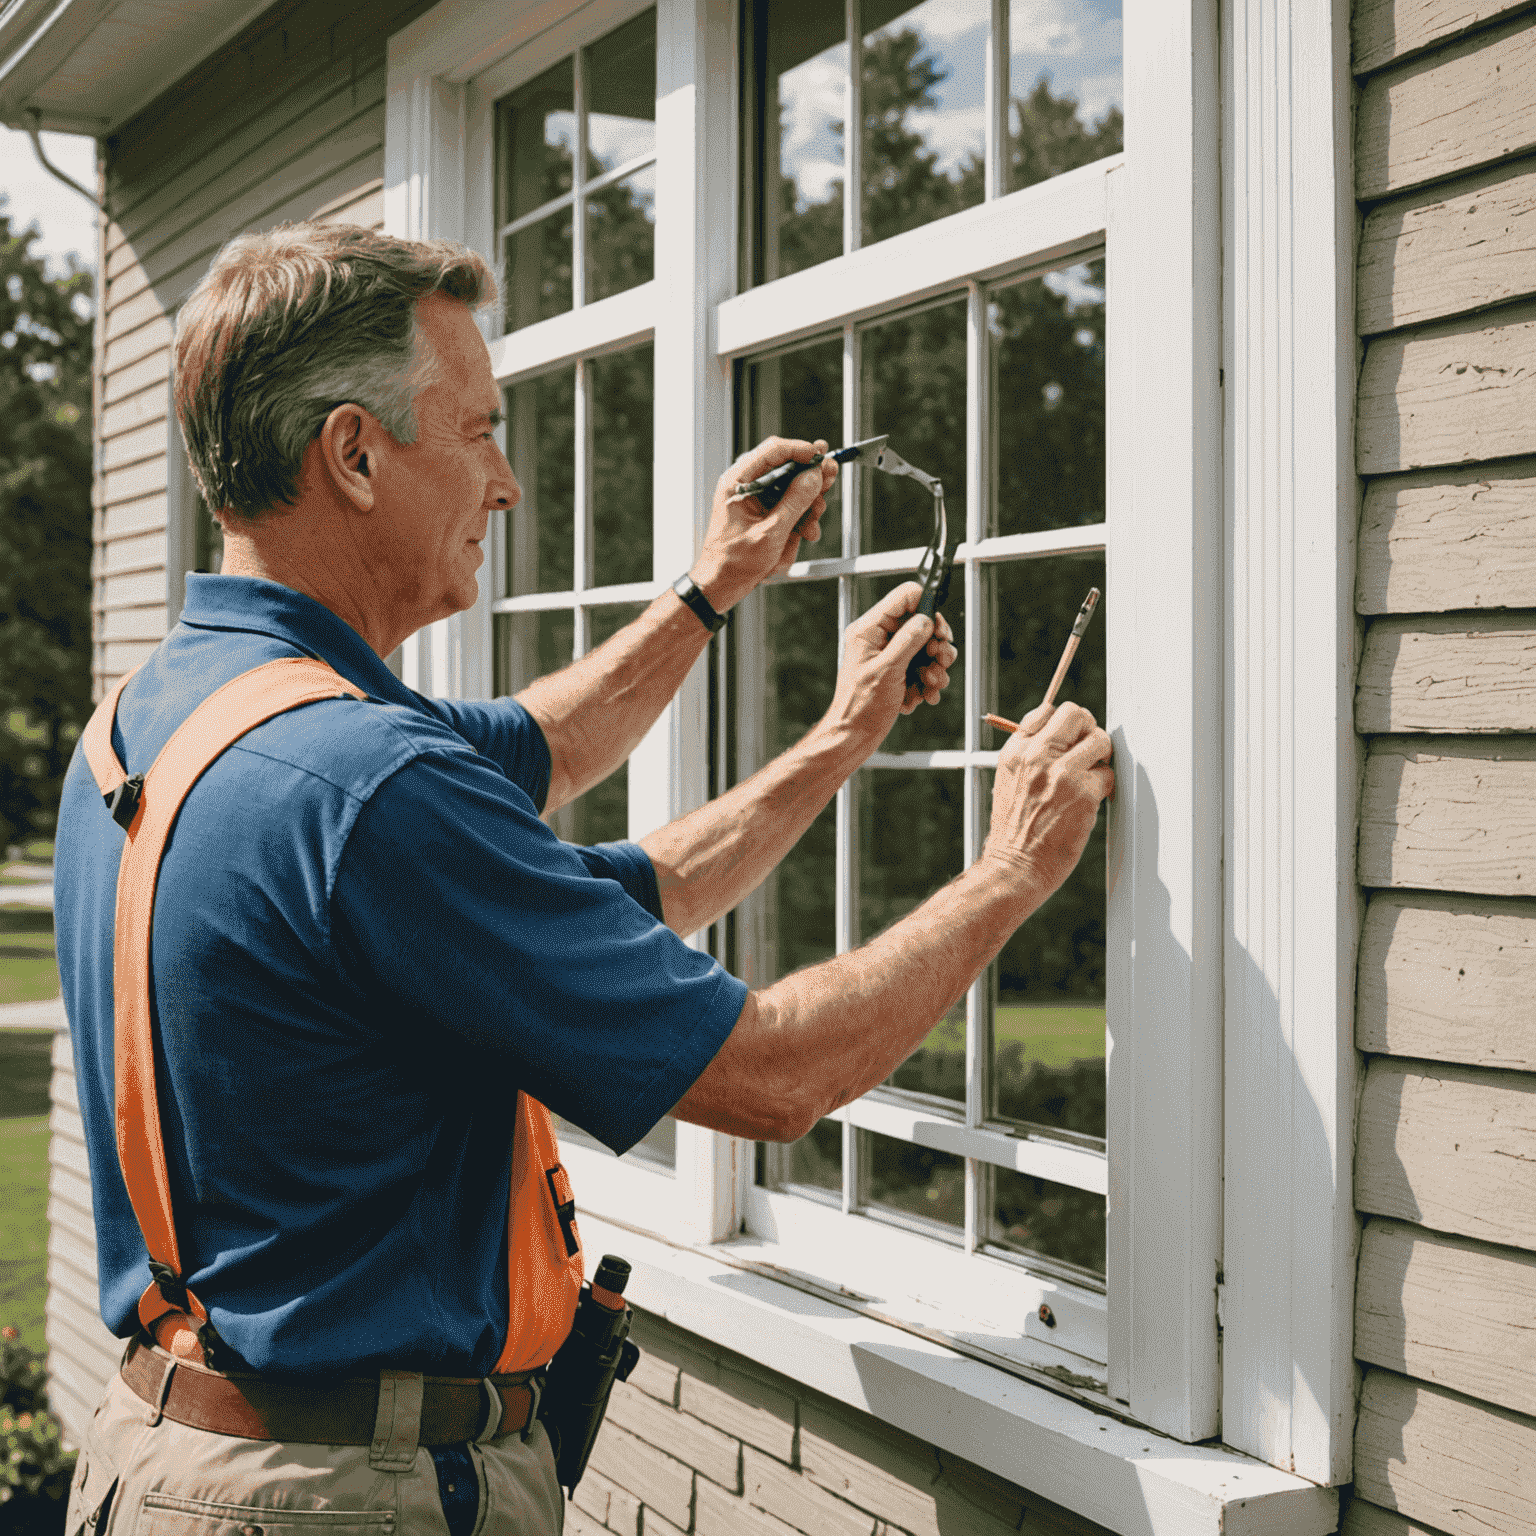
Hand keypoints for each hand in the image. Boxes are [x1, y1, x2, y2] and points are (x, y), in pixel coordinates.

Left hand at [690, 438, 838, 610]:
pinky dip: (801, 517)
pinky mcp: (764, 513)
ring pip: (791, 487)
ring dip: (808, 503)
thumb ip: (795, 502)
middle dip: (809, 478)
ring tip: (812, 521)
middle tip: (828, 481)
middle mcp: (746, 485)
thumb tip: (813, 477)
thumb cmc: (732, 562)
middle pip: (786, 466)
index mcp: (738, 481)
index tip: (822, 456)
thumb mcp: (770, 532)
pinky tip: (806, 531)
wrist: (722, 584)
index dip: (801, 450)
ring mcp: (756, 499)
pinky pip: (789, 506)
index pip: (774, 450)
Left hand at [821, 582, 958, 750]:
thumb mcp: (887, 670)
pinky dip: (928, 682)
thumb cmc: (861, 706)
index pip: (905, 597)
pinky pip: (922, 668)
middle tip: (940, 661)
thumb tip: (926, 619)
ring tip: (930, 685)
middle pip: (921, 623)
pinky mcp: (897, 671)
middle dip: (936, 645)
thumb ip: (908, 640)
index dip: (927, 608)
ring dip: (935, 668)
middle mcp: (879, 638)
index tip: (939, 631)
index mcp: (869, 629)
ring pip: (926, 648)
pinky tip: (923, 697)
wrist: (854, 736)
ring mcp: (889, 655)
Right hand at [981, 702, 1113, 897]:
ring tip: (1090, 777)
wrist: (1013, 865)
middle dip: (1088, 730)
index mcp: (1015, 751)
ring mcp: (1062, 773)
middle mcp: (1036, 756)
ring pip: (1099, 741)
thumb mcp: (1008, 780)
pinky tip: (1089, 800)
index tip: (1070, 738)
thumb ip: (1029, 754)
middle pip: (1077, 715)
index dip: (1066, 723)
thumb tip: (1061, 734)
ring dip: (1100, 758)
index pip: (1047, 711)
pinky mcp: (1084, 793)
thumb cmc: (1013, 829)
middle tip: (1089, 750)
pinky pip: (1108, 774)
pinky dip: (1104, 786)